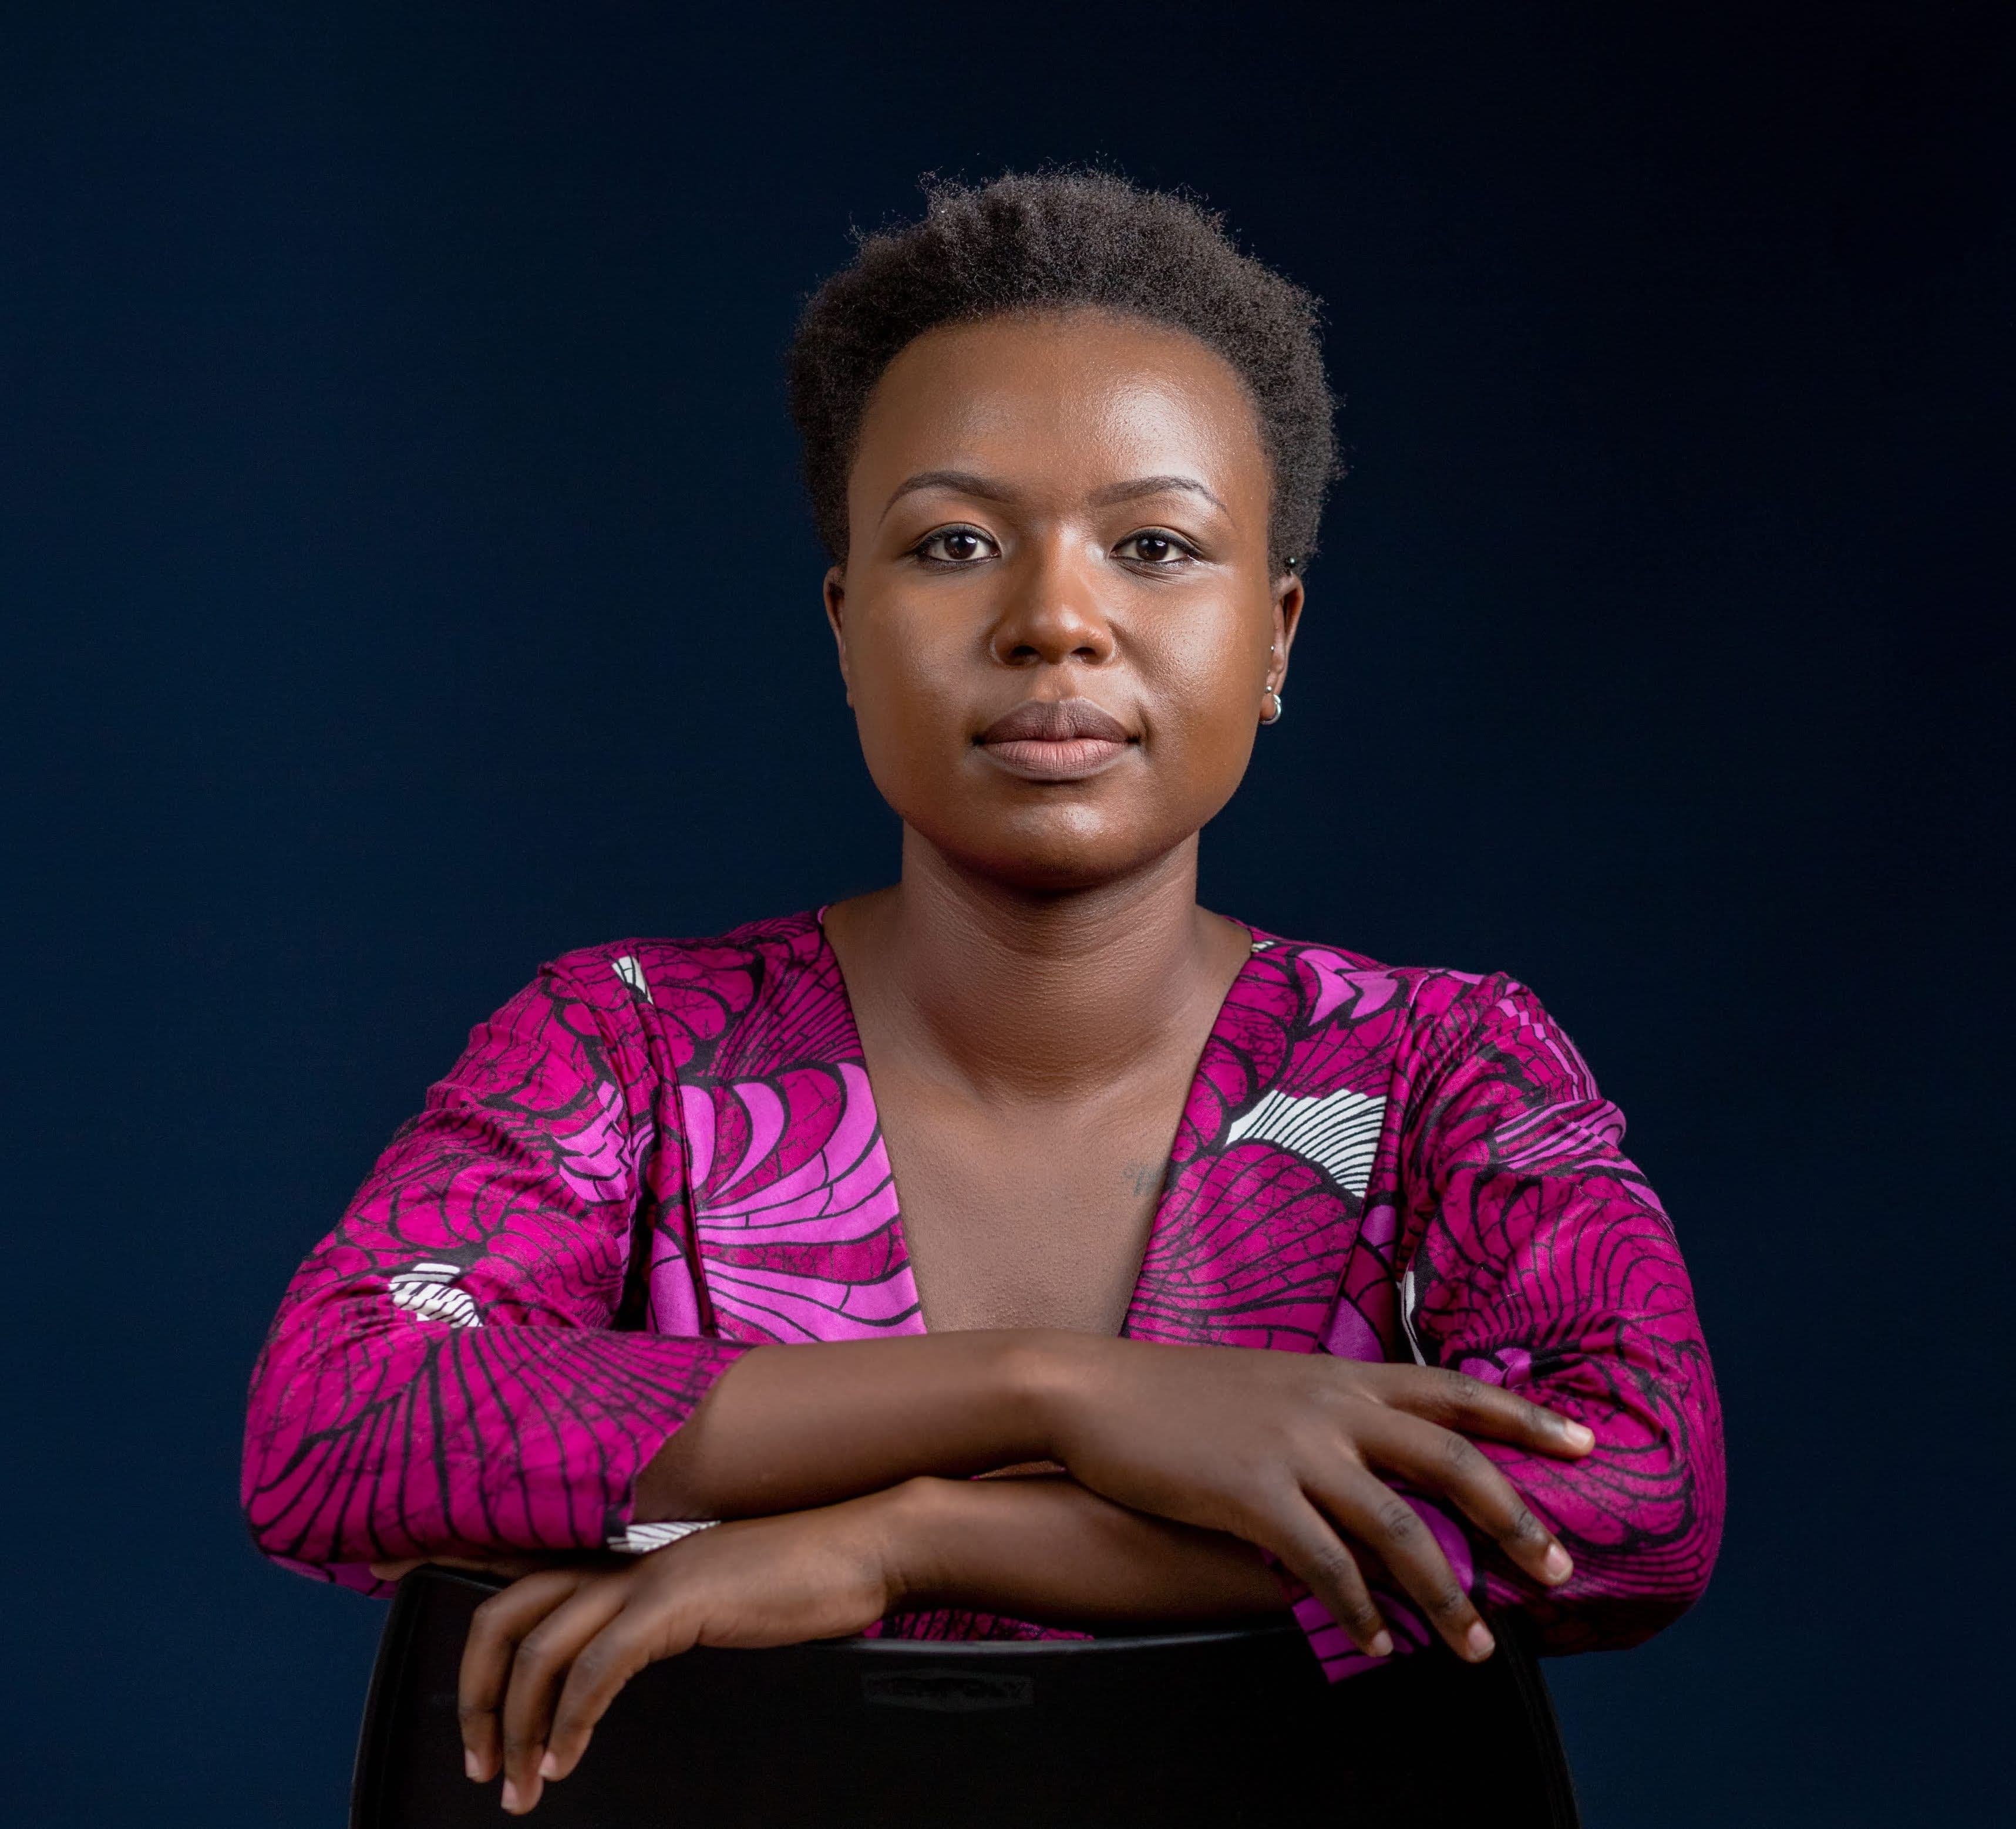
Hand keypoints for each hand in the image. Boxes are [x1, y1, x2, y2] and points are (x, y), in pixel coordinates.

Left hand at [457, 1492, 904, 1814]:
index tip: (385, 1578)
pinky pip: (597, 1666)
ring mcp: (648, 1575)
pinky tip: (569, 1759)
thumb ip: (656, 1617)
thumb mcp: (711, 1596)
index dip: (448, 1571)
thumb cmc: (800, 1577)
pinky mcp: (677, 1601)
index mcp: (626, 1555)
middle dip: (476, 1694)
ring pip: (538, 1644)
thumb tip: (619, 1663)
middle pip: (504, 1613)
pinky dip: (570, 1719)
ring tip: (521, 1786)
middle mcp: (623, 1556)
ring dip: (519, 1725)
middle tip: (481, 1761)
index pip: (519, 1564)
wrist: (865, 1544)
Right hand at [1035, 1339, 1594, 1662]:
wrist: (1093, 1391)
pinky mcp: (1251, 1494)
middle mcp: (1331, 1404)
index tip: (1584, 1444)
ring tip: (1476, 1644)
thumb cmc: (1179, 1395)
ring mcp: (1293, 1448)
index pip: (1453, 1389)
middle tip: (1558, 1570)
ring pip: (1398, 1528)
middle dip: (1513, 1519)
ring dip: (1446, 1594)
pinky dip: (1358, 1612)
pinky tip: (1373, 1643)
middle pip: (1449, 1460)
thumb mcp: (1270, 1385)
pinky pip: (1325, 1567)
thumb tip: (1379, 1454)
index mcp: (1340, 1375)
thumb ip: (1330, 1412)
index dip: (1523, 1417)